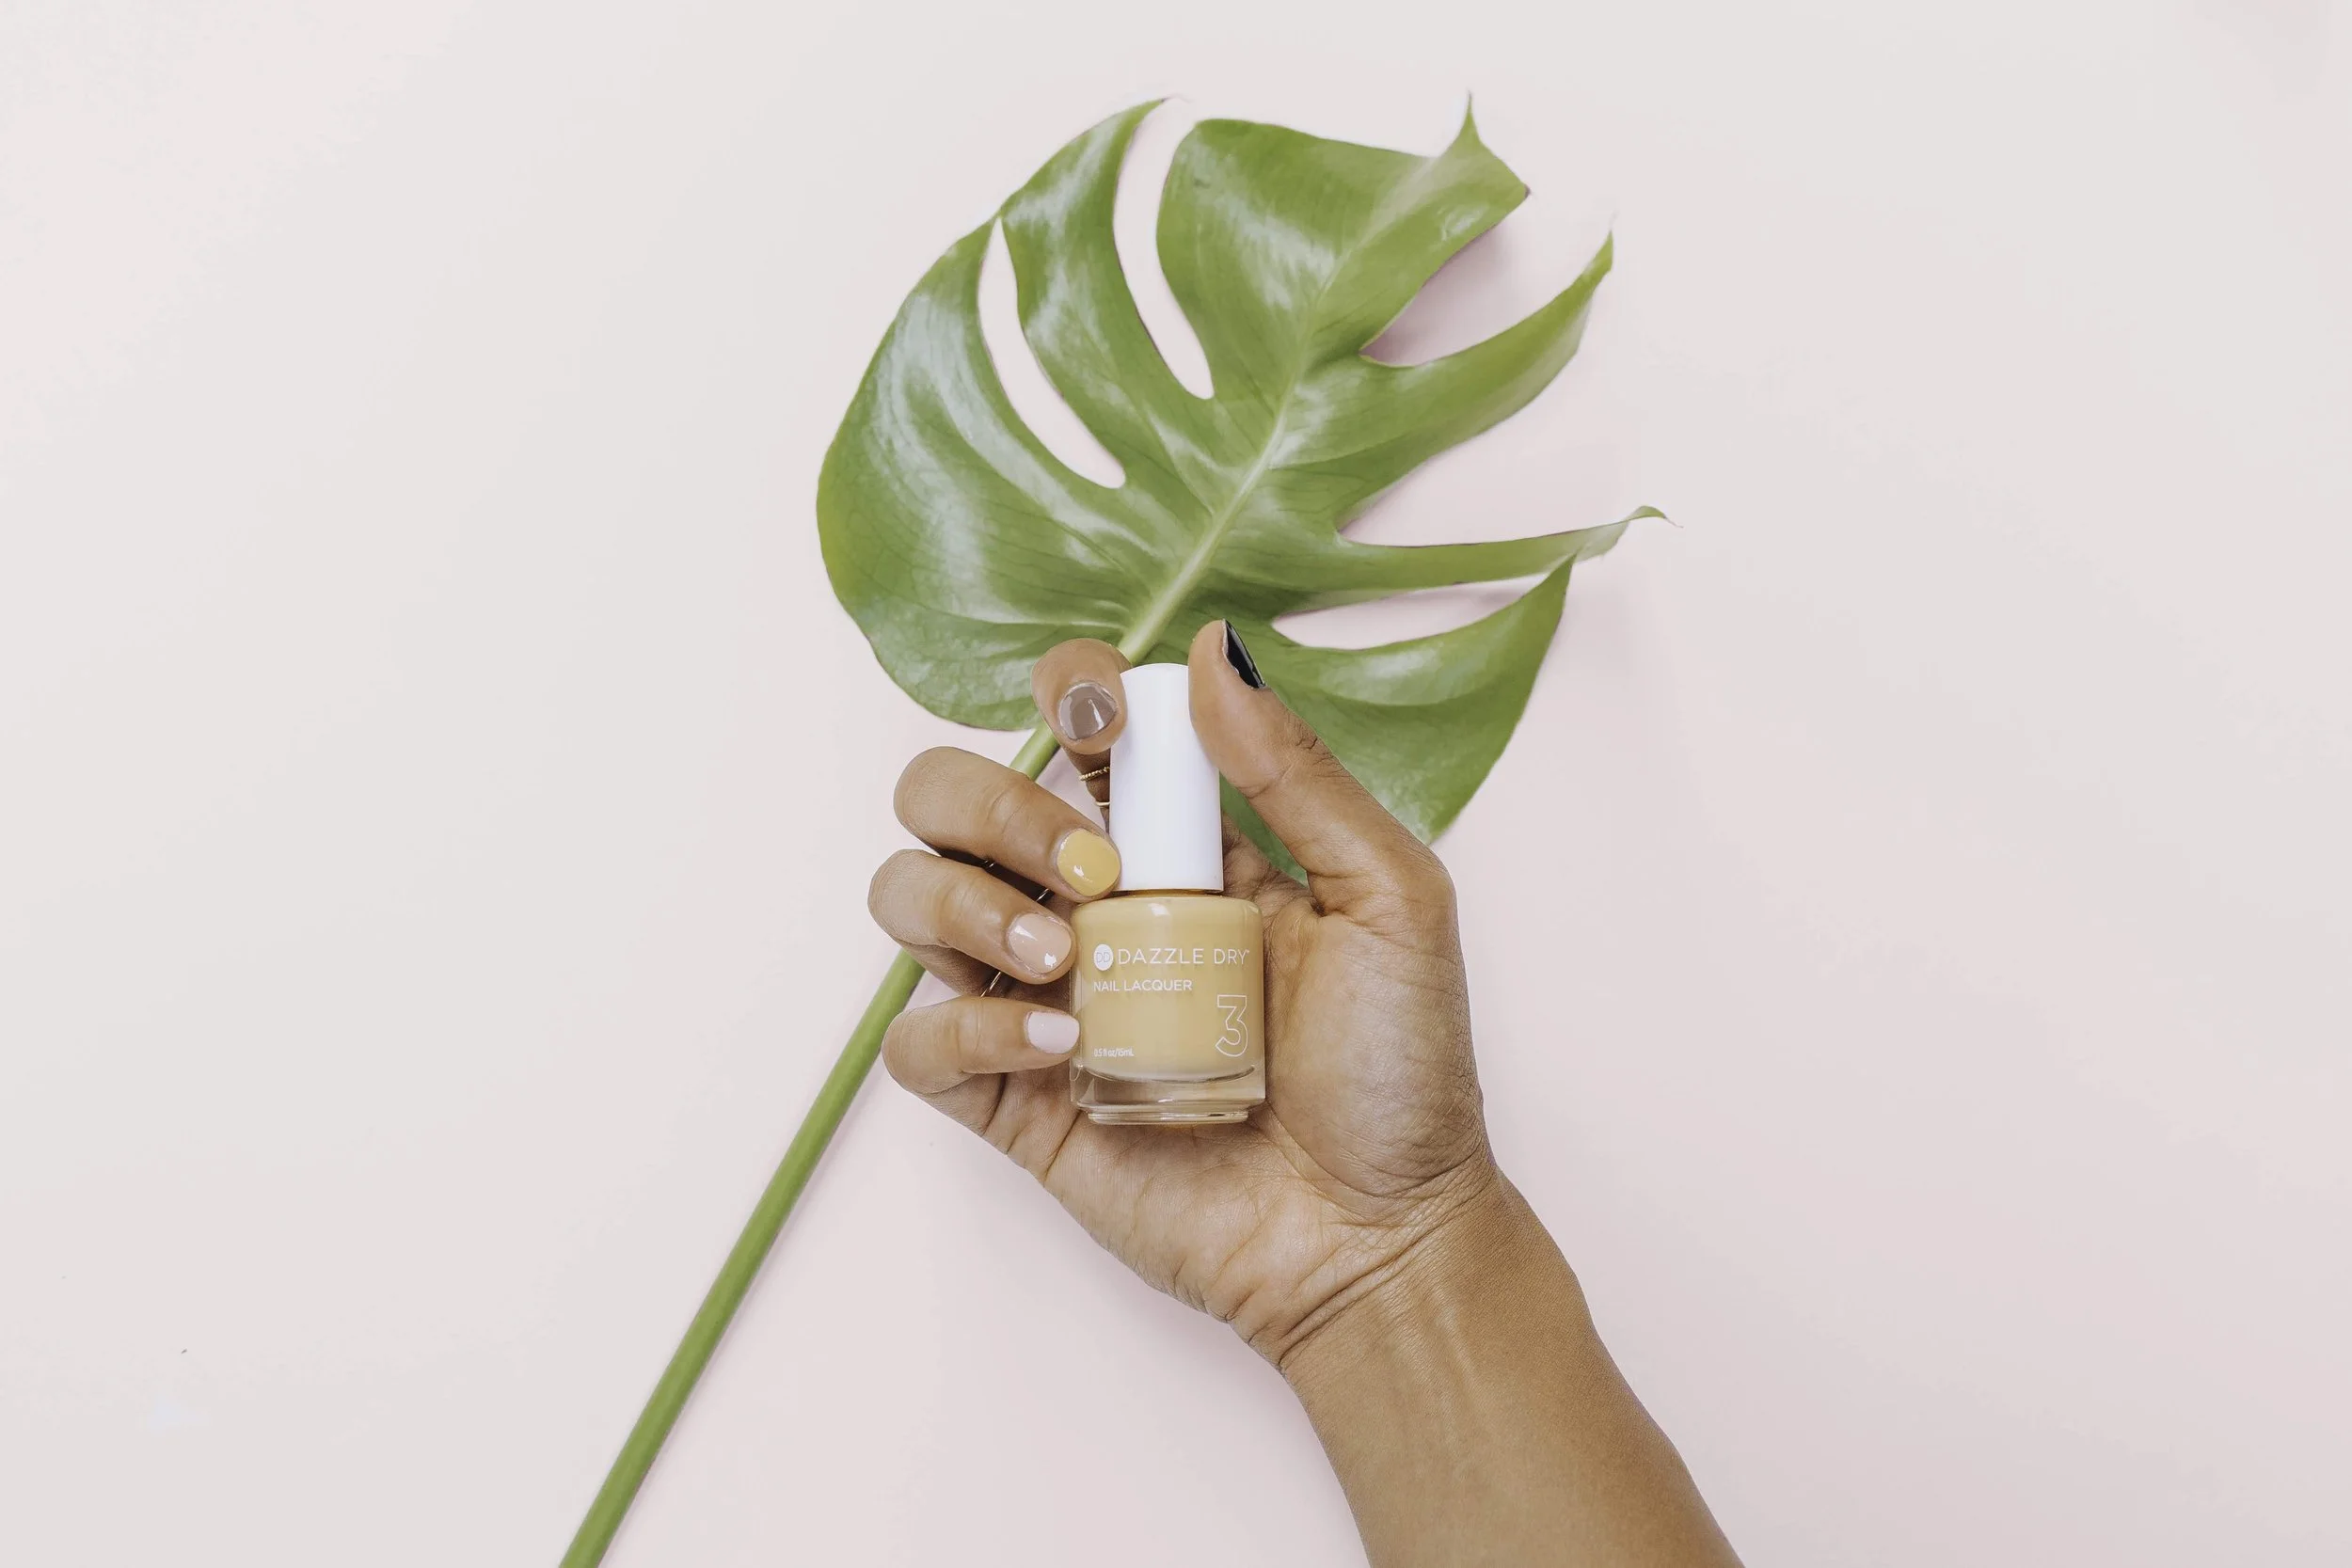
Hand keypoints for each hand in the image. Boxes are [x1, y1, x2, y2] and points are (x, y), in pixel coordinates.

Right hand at [867, 620, 1498, 1361]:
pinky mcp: (1013, 1100)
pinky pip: (918, 1041)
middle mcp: (1088, 907)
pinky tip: (1057, 1041)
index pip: (1071, 730)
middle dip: (990, 803)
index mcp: (1172, 844)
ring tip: (1063, 954)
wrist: (1379, 1233)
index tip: (1100, 719)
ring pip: (909, 896)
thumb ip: (1296, 775)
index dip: (1063, 695)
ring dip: (962, 901)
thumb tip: (1210, 651)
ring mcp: (1040, 1000)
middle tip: (1088, 870)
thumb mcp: (1387, 897)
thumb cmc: (1399, 1068)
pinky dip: (965, 1026)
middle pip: (949, 798)